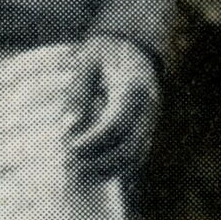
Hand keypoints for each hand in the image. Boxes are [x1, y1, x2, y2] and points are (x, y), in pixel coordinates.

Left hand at [65, 35, 160, 180]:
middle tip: (70, 165)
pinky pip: (137, 156)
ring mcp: (151, 120)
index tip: (69, 148)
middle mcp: (148, 107)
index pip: (116, 123)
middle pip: (129, 147)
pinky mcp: (148, 129)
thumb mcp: (86, 62)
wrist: (133, 47)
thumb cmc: (105, 53)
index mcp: (133, 87)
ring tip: (78, 172)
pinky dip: (117, 169)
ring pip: (135, 156)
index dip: (92, 141)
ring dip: (107, 170)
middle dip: (99, 162)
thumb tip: (69, 128)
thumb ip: (77, 93)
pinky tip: (93, 172)